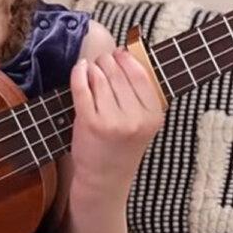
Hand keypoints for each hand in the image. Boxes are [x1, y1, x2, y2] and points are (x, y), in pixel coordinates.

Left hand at [68, 47, 166, 196]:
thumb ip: (140, 94)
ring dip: (94, 68)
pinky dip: (79, 73)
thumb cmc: (122, 147)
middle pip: (118, 73)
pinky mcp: (89, 123)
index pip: (141, 75)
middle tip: (102, 60)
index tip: (120, 53)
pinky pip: (82, 87)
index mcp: (153, 116)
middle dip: (108, 60)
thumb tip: (126, 53)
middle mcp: (135, 118)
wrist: (105, 179)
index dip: (128, 59)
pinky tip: (80, 68)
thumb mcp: (143, 123)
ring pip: (100, 78)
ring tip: (92, 68)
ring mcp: (111, 121)